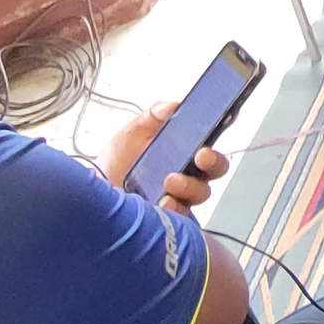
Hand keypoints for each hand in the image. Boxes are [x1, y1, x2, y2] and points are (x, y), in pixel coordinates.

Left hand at [97, 101, 228, 213]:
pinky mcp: (170, 217)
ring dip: (189, 185)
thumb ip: (154, 115)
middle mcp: (189, 174)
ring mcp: (181, 196)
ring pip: (201, 193)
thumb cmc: (118, 160)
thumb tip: (173, 106)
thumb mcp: (135, 131)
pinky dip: (175, 208)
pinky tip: (164, 201)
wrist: (97, 187)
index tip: (226, 120)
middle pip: (216, 169)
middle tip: (201, 155)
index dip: (224, 130)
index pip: (212, 139)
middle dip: (213, 161)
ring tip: (170, 180)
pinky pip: (182, 217)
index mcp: (186, 151)